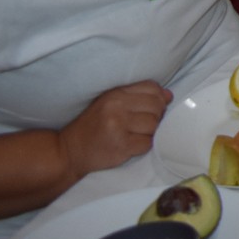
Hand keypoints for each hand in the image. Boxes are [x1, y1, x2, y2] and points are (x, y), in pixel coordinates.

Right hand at [57, 81, 171, 178]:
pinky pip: (147, 143)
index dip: (159, 98)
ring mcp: (118, 127)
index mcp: (115, 94)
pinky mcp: (120, 146)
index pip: (152, 88)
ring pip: (154, 126)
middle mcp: (116, 108)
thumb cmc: (93, 126)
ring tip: (136, 134)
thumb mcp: (110, 103)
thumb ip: (139, 95)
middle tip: (143, 124)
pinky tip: (131, 145)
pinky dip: (143, 145)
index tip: (152, 108)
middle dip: (156, 116)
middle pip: (157, 107)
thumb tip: (169, 95)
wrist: (69, 151)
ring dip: (150, 132)